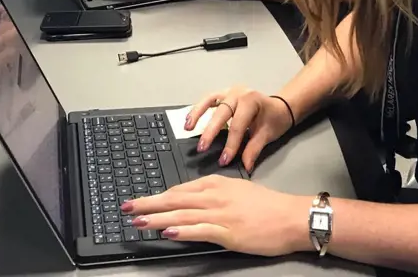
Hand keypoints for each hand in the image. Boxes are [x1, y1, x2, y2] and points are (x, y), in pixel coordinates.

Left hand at [122, 175, 309, 255]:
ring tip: (137, 221)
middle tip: (126, 207)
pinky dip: (180, 231)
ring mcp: (219, 214)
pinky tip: (166, 233)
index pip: (179, 189)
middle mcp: (213, 196)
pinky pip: (198, 231)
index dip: (157, 196)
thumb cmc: (267, 205)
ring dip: (156, 218)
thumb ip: (213, 194)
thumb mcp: (236, 189)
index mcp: (215, 183)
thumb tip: (191, 201)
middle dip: (147, 203)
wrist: (290, 216)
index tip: (141, 200)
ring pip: (180, 214)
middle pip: (173, 199)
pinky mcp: (227, 232)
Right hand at [185, 86, 293, 171]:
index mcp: (250, 101)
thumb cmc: (274, 119)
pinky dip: (198, 108)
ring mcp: (229, 91)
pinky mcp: (224, 93)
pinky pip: (208, 99)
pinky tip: (190, 119)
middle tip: (202, 148)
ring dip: (197, 114)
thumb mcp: (267, 134)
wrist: (281, 106)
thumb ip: (254, 149)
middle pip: (221, 113)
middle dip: (210, 132)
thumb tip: (245, 166)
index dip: (230, 144)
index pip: (237, 125)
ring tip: (187, 128)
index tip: (223, 160)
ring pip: (209, 101)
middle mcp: (238, 93)